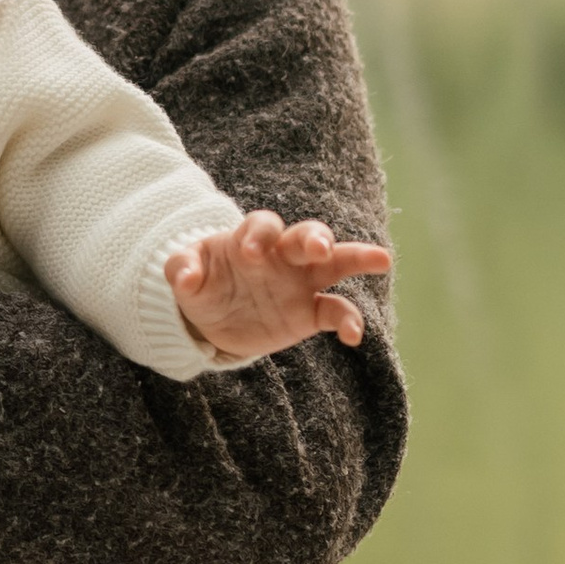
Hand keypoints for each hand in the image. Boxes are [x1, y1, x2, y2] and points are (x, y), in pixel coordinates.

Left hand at [164, 210, 392, 359]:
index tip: (250, 253)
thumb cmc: (201, 283)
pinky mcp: (309, 313)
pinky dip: (349, 321)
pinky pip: (335, 312)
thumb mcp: (185, 274)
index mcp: (252, 240)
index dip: (258, 235)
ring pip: (336, 263)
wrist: (210, 317)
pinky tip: (353, 337)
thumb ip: (182, 269)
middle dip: (315, 237)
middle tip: (318, 247)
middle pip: (307, 235)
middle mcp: (282, 256)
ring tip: (382, 259)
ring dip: (357, 258)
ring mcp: (301, 283)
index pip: (263, 226)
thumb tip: (186, 276)